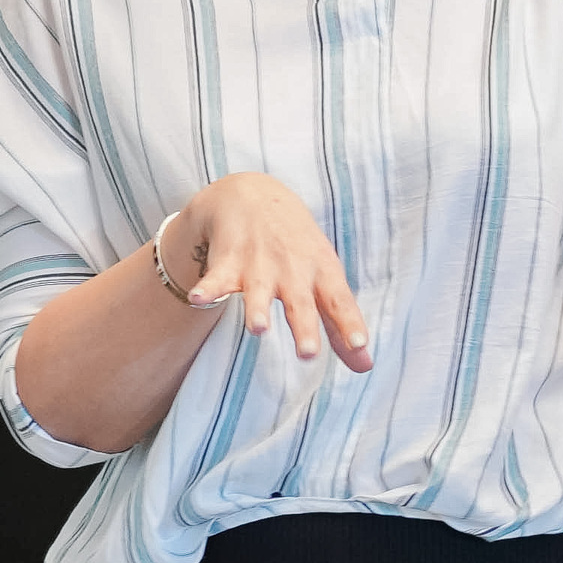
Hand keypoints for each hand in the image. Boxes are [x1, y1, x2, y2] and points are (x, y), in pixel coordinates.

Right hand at [165, 173, 376, 371]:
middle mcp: (292, 268)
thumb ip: (341, 323)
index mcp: (321, 272)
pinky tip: (197, 299)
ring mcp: (259, 264)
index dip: (349, 323)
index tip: (360, 345)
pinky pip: (215, 278)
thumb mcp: (324, 277)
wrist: (251, 195)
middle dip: (304, 325)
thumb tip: (365, 366)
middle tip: (307, 353)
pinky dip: (206, 288)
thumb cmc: (296, 247)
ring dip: (256, 309)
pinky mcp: (227, 262)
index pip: (339, 300)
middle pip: (300, 301)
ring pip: (258, 290)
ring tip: (258, 329)